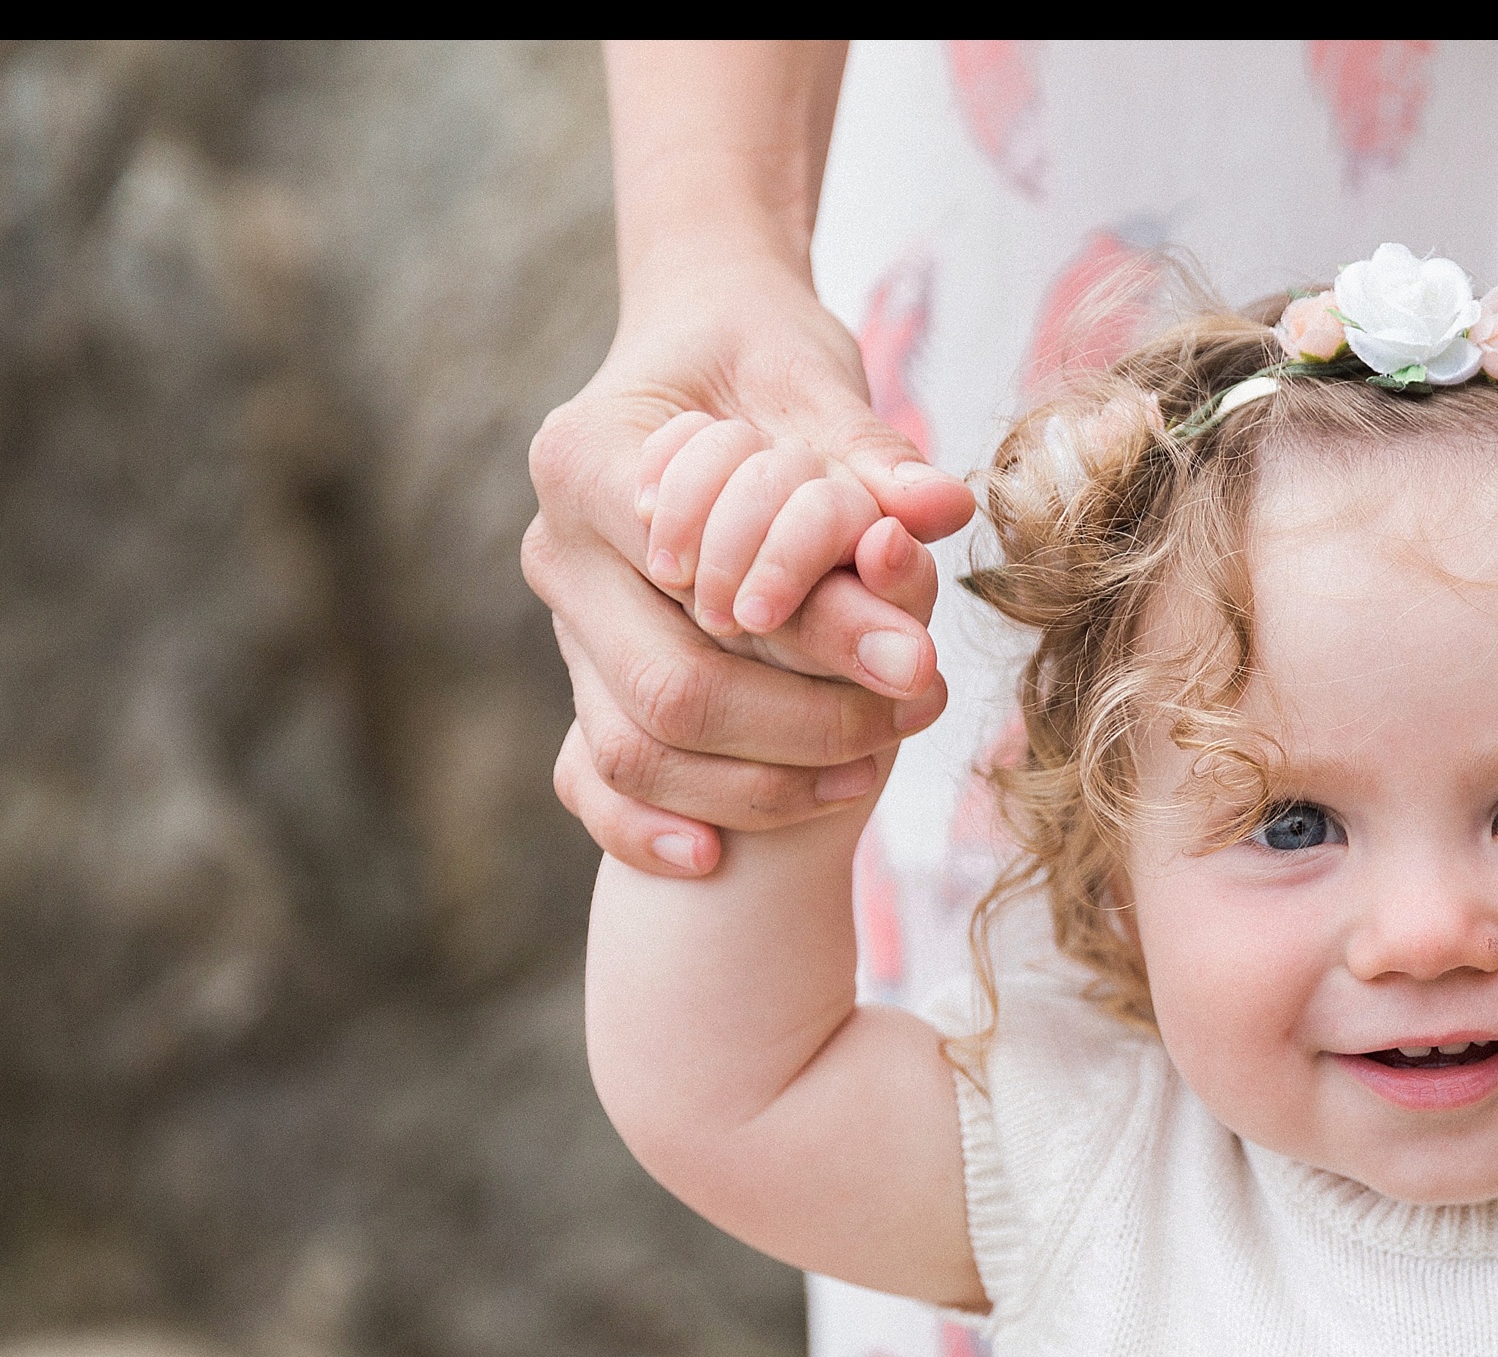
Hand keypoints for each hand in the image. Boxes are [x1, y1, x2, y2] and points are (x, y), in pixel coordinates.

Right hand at [523, 249, 974, 877]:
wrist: (704, 359)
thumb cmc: (762, 365)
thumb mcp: (816, 384)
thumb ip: (872, 456)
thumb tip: (939, 513)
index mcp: (585, 458)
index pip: (698, 578)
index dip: (811, 632)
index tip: (914, 654)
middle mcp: (557, 549)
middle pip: (670, 687)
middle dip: (801, 723)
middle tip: (912, 716)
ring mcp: (564, 623)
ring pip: (637, 747)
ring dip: (757, 782)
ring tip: (867, 773)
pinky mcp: (584, 676)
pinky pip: (592, 777)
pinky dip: (645, 827)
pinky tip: (716, 857)